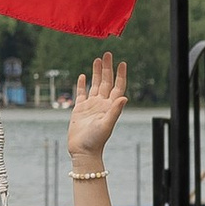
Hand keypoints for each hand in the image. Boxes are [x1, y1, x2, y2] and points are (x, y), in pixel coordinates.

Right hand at [67, 53, 127, 170]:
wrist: (82, 151)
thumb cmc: (96, 141)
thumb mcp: (107, 124)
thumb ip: (115, 110)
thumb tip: (125, 97)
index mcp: (110, 106)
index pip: (118, 87)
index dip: (120, 75)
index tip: (122, 63)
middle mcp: (102, 104)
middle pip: (106, 82)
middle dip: (107, 68)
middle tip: (107, 54)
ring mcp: (91, 106)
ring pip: (95, 85)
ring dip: (96, 73)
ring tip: (96, 60)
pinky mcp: (80, 109)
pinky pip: (81, 93)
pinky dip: (82, 84)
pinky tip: (82, 76)